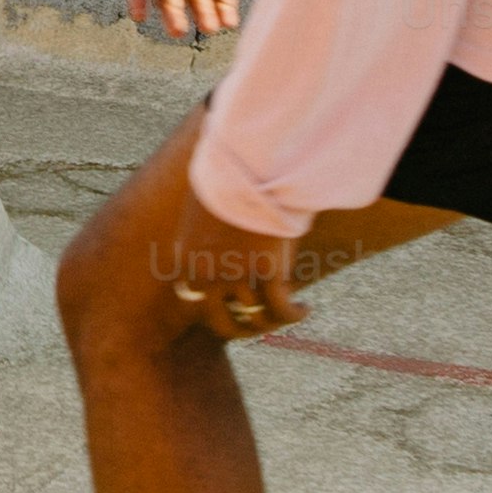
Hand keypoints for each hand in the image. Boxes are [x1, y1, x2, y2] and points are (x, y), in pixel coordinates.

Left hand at [151, 185, 310, 343]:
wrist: (247, 163)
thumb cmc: (228, 171)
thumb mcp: (205, 200)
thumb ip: (207, 224)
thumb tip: (221, 228)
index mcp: (186, 256)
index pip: (191, 296)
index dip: (210, 303)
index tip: (227, 301)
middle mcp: (208, 273)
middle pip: (220, 321)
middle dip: (239, 328)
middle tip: (255, 325)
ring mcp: (237, 275)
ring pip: (255, 318)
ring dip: (271, 322)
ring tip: (288, 313)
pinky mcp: (268, 272)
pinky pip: (281, 308)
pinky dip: (293, 315)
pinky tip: (305, 308)